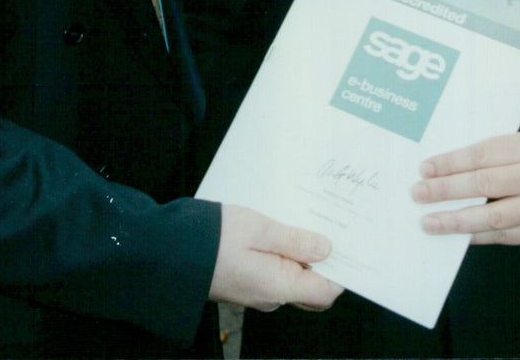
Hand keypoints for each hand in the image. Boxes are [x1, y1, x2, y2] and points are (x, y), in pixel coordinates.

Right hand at [208, 205, 343, 311]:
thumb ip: (295, 241)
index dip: (341, 270)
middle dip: (325, 262)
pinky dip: (286, 255)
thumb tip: (327, 250)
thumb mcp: (259, 229)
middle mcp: (271, 296)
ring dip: (303, 255)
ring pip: (294, 278)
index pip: (326, 292)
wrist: (171, 251)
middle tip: (328, 229)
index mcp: (278, 287)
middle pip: (312, 287)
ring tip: (305, 224)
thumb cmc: (214, 238)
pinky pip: (277, 272)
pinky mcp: (247, 281)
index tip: (348, 244)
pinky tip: (283, 232)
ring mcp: (258, 291)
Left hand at [411, 129, 519, 244]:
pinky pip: (507, 236)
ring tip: (430, 222)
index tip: (425, 169)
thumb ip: (494, 154)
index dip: (450, 163)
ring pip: (494, 216)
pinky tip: (458, 235)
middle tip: (418, 194)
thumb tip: (448, 169)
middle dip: (446, 190)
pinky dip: (479, 236)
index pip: (482, 154)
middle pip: (484, 184)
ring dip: (457, 221)